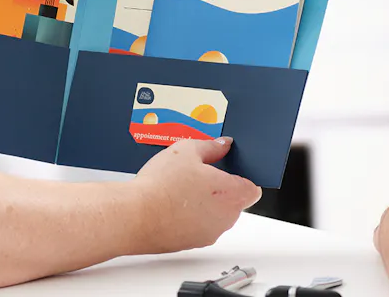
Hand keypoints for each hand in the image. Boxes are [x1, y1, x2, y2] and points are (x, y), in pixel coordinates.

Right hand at [133, 137, 261, 252]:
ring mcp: (209, 234)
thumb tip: (223, 145)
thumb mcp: (187, 150)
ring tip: (178, 189)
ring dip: (204, 205)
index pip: (252, 187)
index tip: (226, 169)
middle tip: (196, 175)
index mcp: (232, 194)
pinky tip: (170, 205)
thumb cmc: (161, 186)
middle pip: (233, 201)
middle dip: (219, 189)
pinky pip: (198, 227)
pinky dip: (189, 218)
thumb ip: (211, 146)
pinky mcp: (192, 244)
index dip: (240, 176)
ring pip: (215, 215)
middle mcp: (226, 218)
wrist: (135, 216)